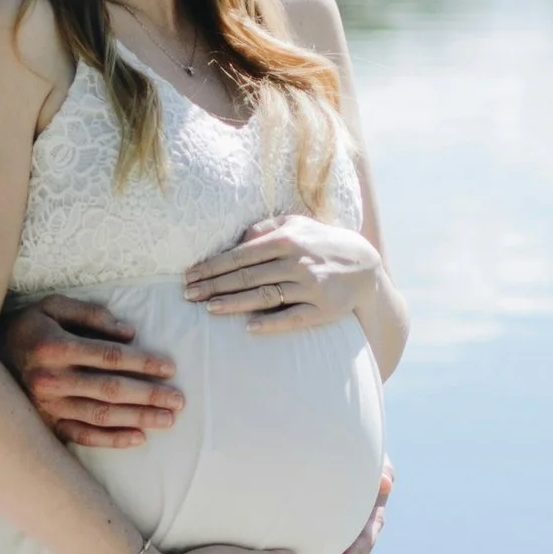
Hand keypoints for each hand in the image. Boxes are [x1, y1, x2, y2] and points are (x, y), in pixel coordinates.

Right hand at [0, 294, 182, 448]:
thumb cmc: (25, 327)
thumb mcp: (52, 306)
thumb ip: (90, 315)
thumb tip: (130, 333)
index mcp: (55, 347)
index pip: (110, 357)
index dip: (142, 363)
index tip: (169, 368)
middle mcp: (51, 380)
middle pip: (111, 390)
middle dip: (149, 395)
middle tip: (179, 401)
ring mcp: (47, 407)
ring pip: (101, 416)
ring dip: (138, 418)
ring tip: (167, 420)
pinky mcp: (44, 425)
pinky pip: (82, 436)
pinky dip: (112, 440)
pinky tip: (138, 438)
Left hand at [184, 215, 382, 330]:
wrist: (364, 265)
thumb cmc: (320, 243)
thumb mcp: (296, 225)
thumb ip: (264, 229)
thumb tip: (235, 241)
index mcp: (286, 240)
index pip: (240, 255)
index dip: (212, 266)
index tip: (189, 275)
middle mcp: (296, 262)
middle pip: (247, 276)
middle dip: (214, 286)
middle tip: (188, 295)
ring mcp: (310, 287)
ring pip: (265, 297)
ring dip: (235, 303)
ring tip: (209, 309)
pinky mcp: (322, 310)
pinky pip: (292, 318)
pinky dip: (270, 324)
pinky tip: (248, 328)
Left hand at [300, 458, 391, 553]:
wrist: (343, 463)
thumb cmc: (359, 459)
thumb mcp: (373, 462)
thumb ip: (381, 471)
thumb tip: (386, 482)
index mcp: (371, 518)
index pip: (366, 537)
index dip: (355, 551)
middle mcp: (359, 534)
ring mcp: (344, 542)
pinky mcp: (330, 546)